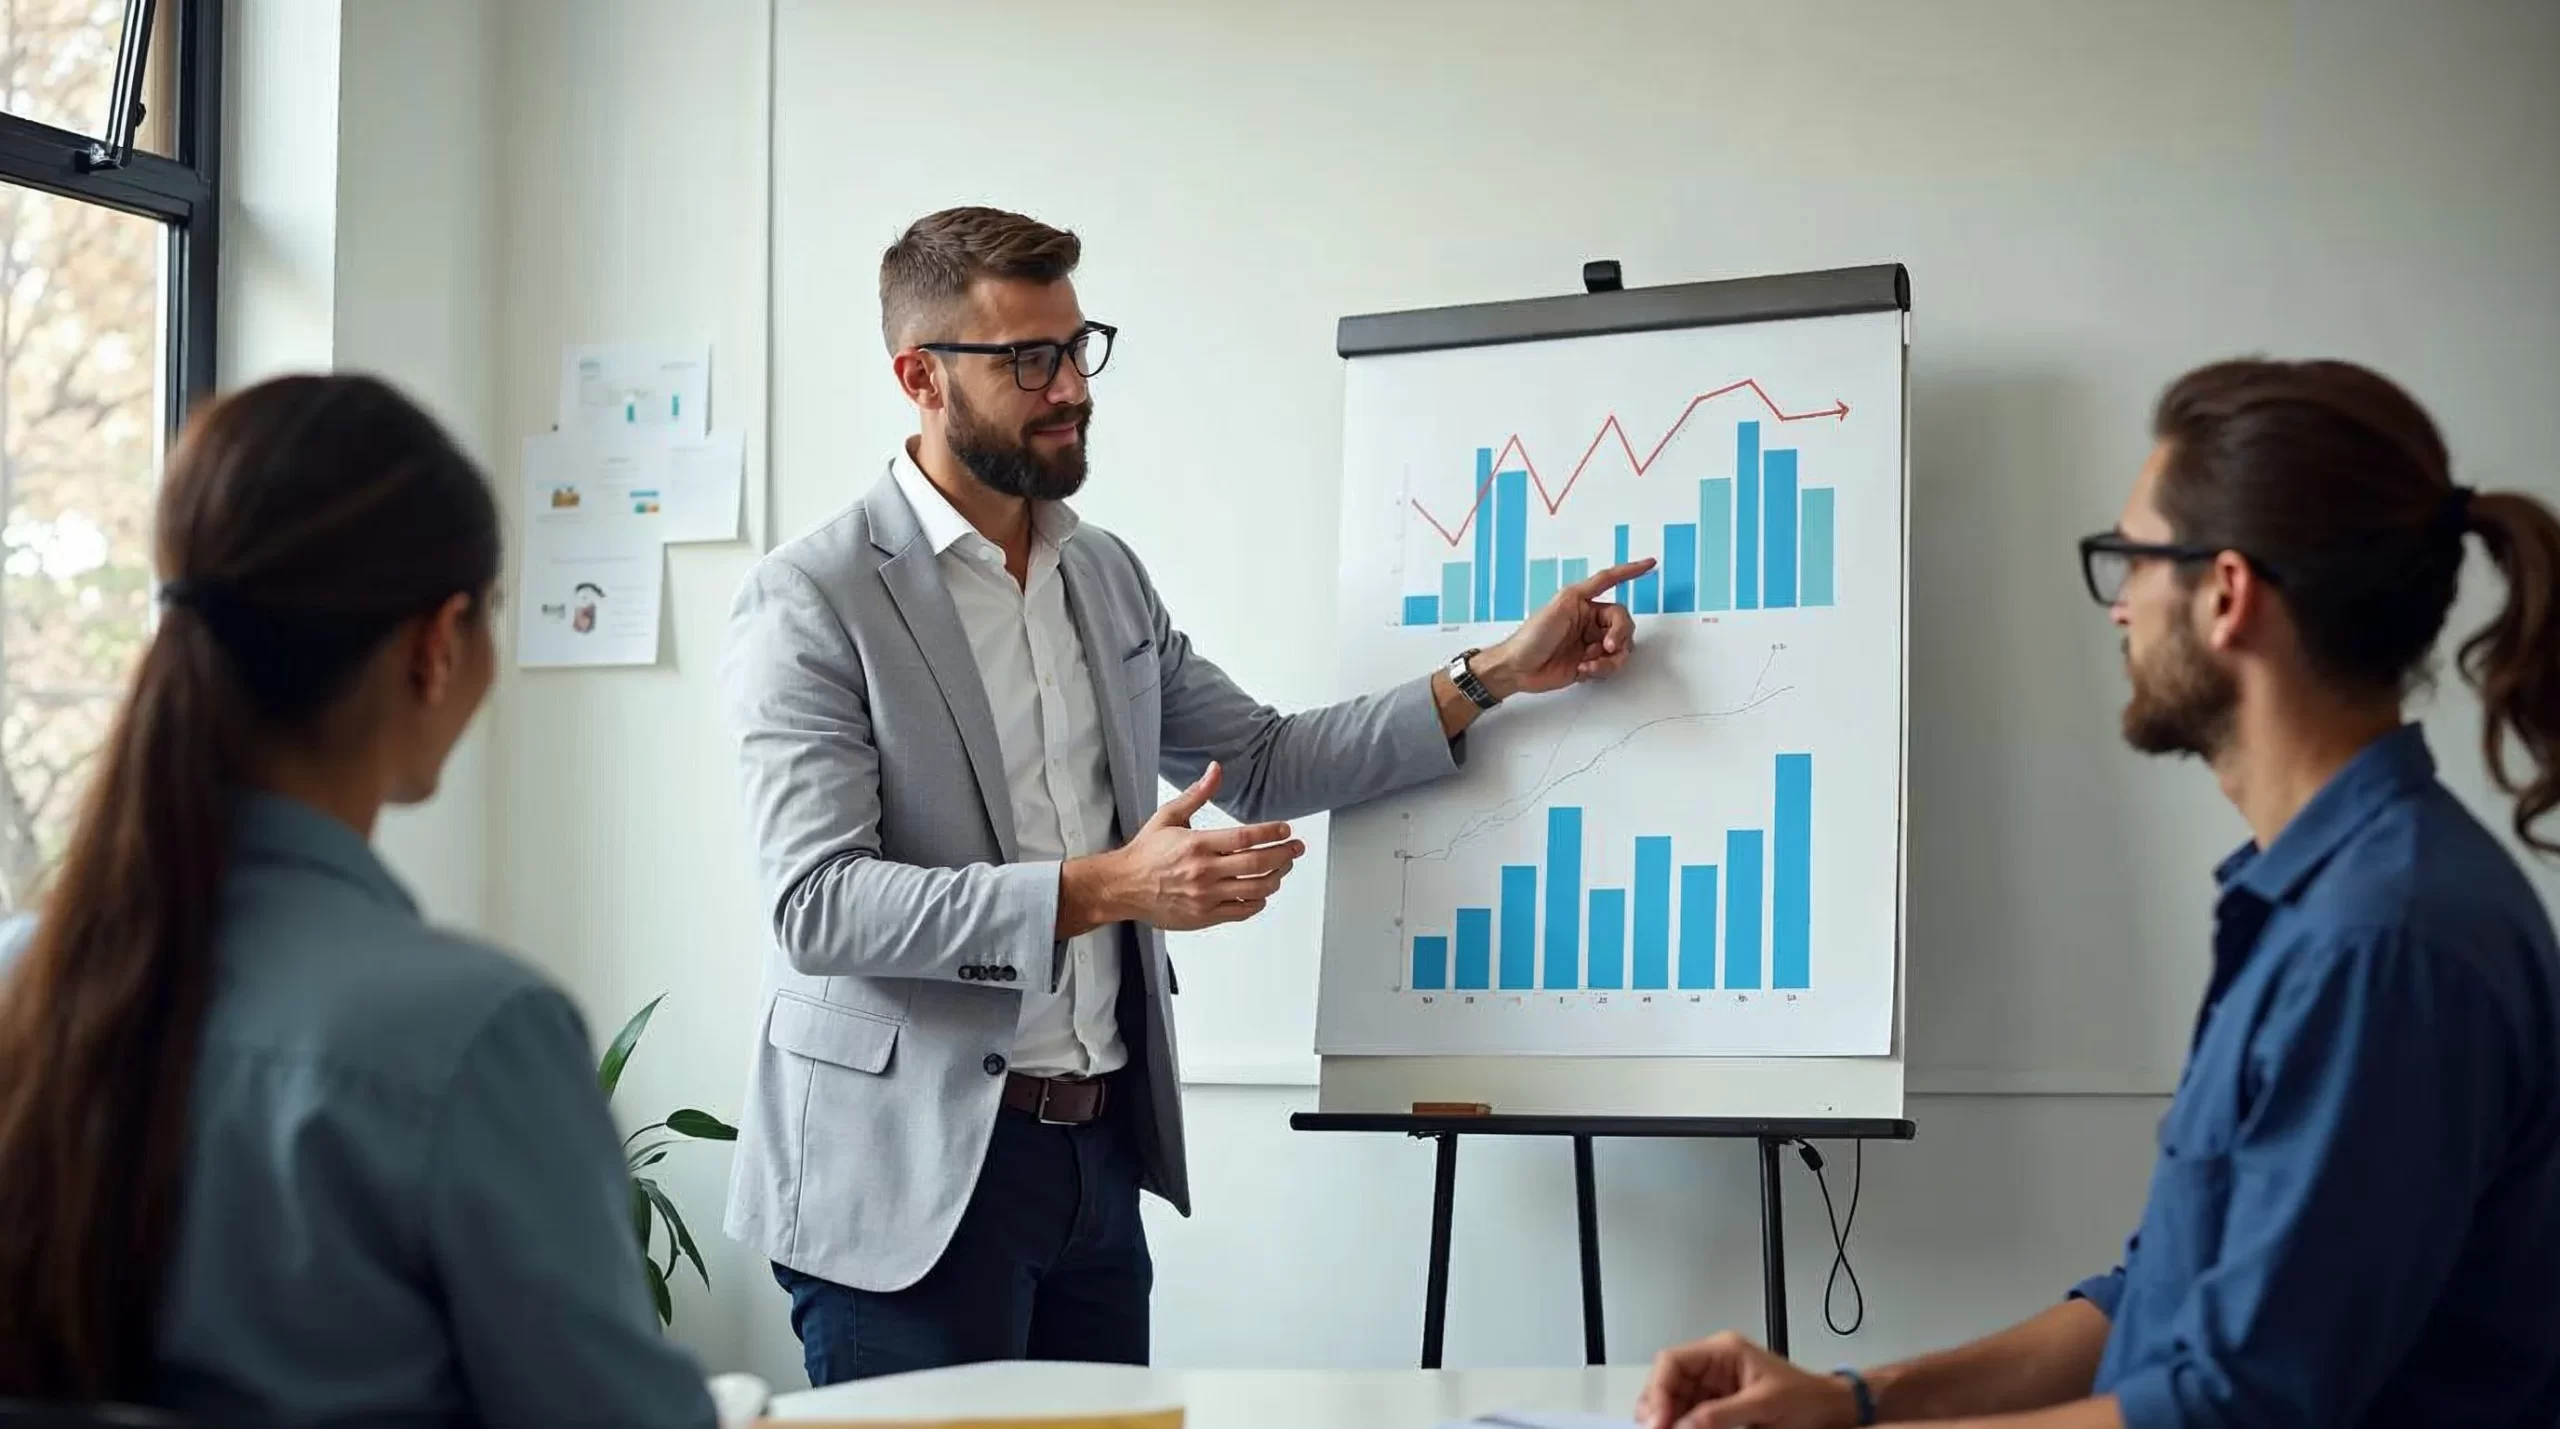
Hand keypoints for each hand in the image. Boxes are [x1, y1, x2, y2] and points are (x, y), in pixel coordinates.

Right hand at [1064, 762, 1303, 932]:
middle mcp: (1203, 871)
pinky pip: (1242, 911)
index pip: (1246, 837)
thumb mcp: (1169, 816)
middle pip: (1258, 864)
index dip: (1272, 833)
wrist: (1122, 886)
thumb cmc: (1145, 853)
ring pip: (1255, 890)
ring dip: (1276, 878)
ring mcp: (1205, 897)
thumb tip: (1215, 770)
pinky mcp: (1204, 916)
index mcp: (1197, 844)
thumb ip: (1197, 794)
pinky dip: (1259, 902)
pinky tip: (1263, 892)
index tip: (1286, 830)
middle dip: (1284, 854)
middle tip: (1296, 848)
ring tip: (1283, 868)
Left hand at [1477, 558, 1652, 697]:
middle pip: (1624, 622)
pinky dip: (1602, 669)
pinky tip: (1583, 670)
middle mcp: (1590, 620)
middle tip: (1608, 647)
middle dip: (1620, 635)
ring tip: (1589, 664)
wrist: (1518, 668)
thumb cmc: (1532, 635)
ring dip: (1609, 658)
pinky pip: (1611, 665)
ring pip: (1622, 647)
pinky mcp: (1590, 662)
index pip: (1610, 581)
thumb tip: (1605, 589)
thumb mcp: (1558, 606)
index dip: (1630, 571)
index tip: (1650, 563)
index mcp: (1582, 602)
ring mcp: (1591, 642)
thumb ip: (1583, 595)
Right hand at [1636, 1331, 1859, 1428]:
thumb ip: (1721, 1414)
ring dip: (1666, 1416)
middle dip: (1657, 1405)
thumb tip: (1683, 1424)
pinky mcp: (1718, 1401)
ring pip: (1673, 1396)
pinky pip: (1688, 1410)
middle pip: (1667, 1379)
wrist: (1830, 1409)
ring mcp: (1714, 1382)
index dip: (1659, 1390)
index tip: (1658, 1421)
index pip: (1673, 1361)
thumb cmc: (1806, 1399)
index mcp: (1724, 1351)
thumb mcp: (1763, 1406)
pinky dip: (1679, 1423)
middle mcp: (1714, 1362)